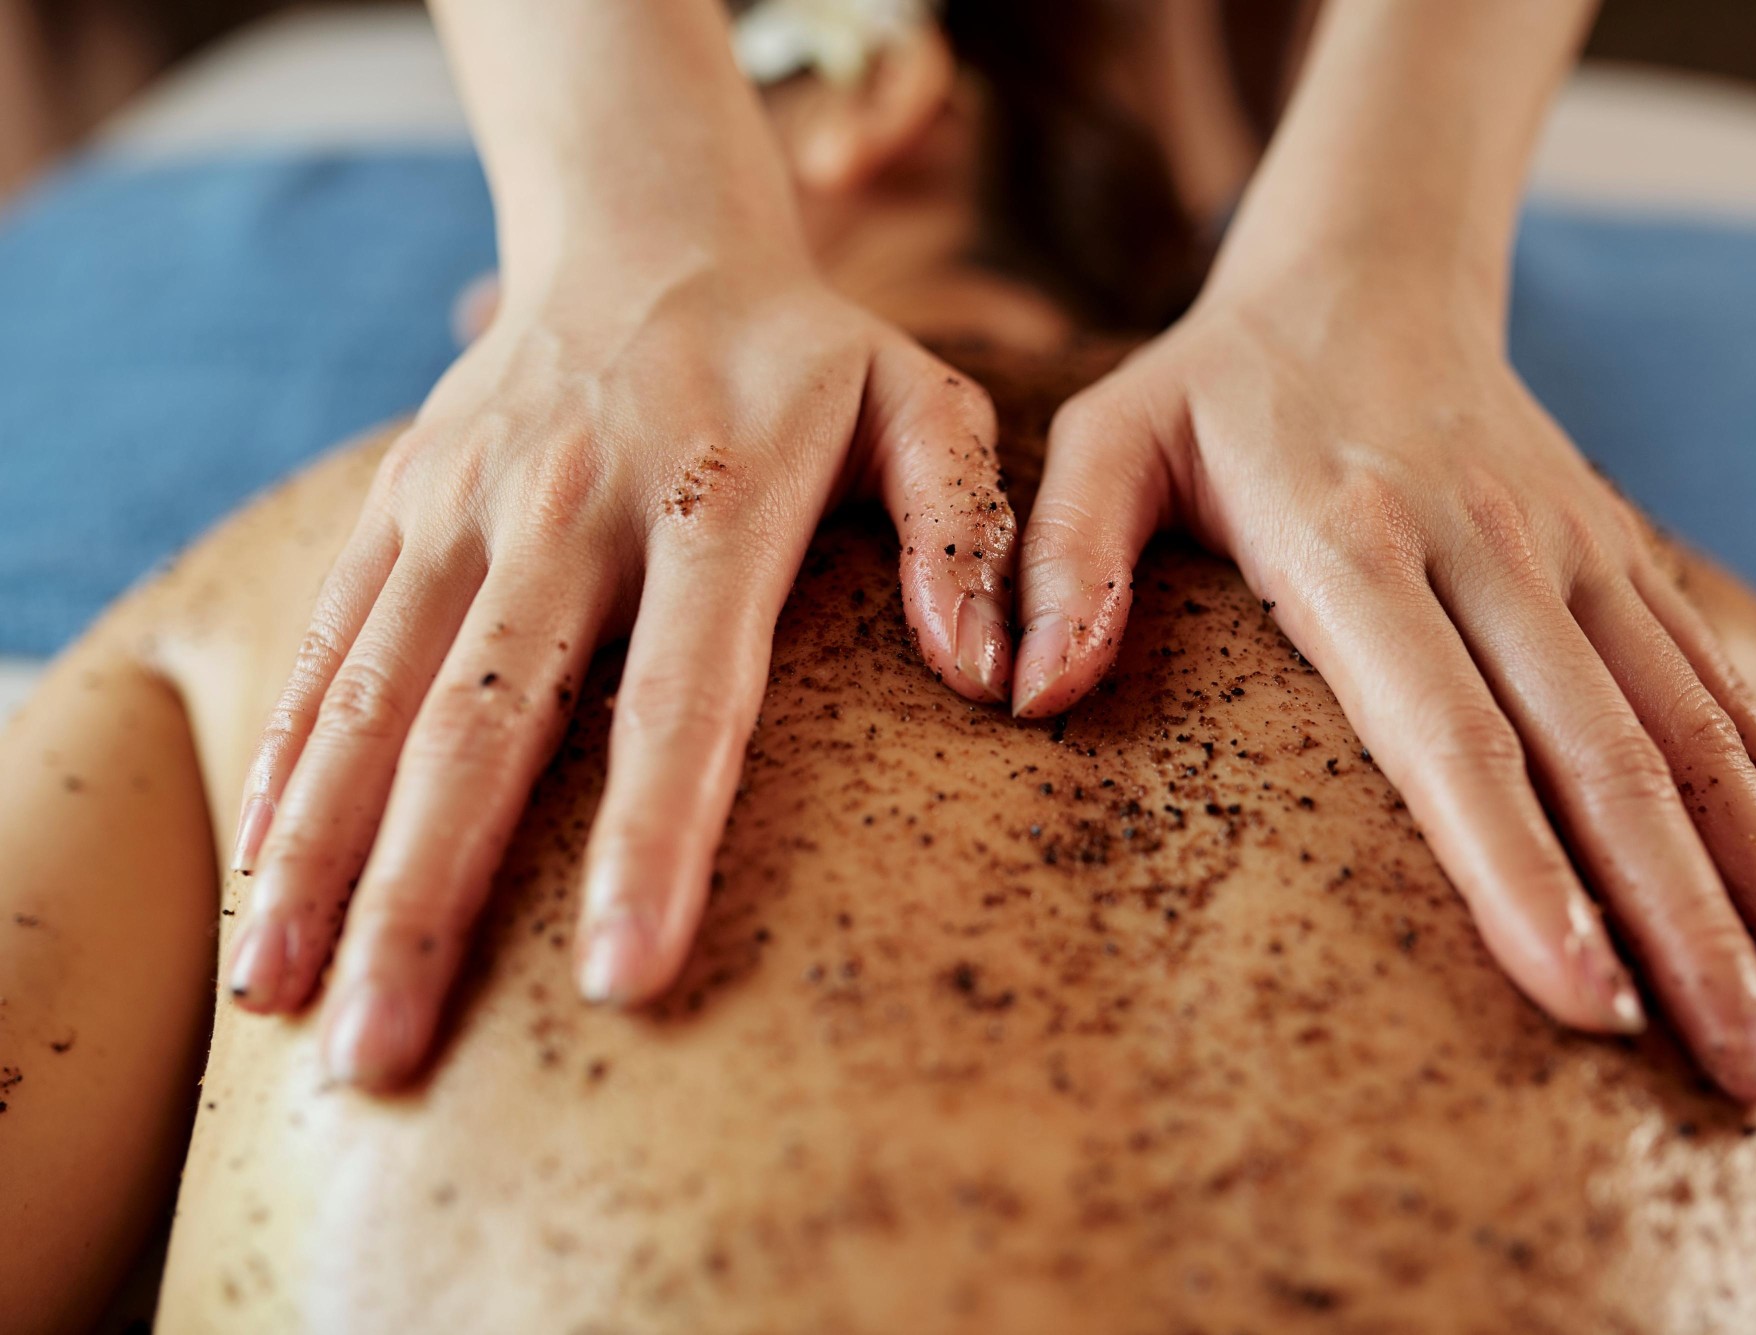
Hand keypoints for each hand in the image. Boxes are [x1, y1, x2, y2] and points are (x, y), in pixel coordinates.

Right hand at [226, 259, 1014, 1087]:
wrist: (643, 226)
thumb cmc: (802, 353)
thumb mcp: (921, 400)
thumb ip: (964, 524)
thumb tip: (997, 678)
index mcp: (713, 497)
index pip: (678, 697)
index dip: (650, 840)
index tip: (619, 977)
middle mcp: (566, 504)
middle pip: (485, 725)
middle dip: (425, 899)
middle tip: (381, 1061)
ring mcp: (461, 501)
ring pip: (375, 697)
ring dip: (320, 856)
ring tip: (274, 1002)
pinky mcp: (397, 499)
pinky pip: (327, 641)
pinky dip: (289, 755)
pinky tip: (259, 870)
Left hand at [1013, 284, 1755, 1102]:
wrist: (1368, 268)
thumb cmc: (1216, 382)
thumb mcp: (1110, 438)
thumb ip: (1065, 558)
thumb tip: (1032, 696)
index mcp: (1355, 541)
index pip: (1450, 731)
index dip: (1517, 868)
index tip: (1582, 992)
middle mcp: (1491, 554)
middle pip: (1601, 758)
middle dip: (1683, 923)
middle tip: (1750, 1073)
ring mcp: (1574, 555)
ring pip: (1688, 731)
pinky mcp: (1622, 556)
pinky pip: (1712, 684)